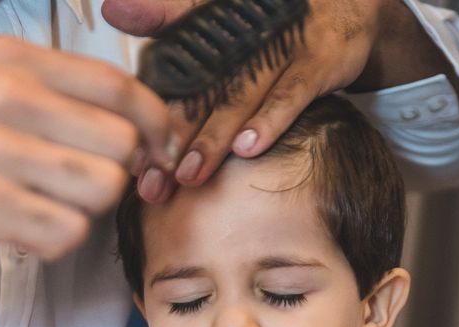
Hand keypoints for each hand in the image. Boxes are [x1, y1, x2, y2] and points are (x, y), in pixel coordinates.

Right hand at [0, 36, 172, 260]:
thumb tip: (136, 129)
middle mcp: (5, 97)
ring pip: (102, 190)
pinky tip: (26, 232)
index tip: (160, 152)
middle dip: (118, 176)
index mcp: (12, 61)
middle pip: (122, 146)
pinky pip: (68, 233)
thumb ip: (56, 97)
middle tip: (85, 188)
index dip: (157, 124)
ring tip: (46, 206)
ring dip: (84, 209)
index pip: (119, 86)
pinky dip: (56, 242)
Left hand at [103, 0, 458, 193]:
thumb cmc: (274, 23)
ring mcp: (281, 43)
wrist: (344, 6)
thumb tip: (114, 10)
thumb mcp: (223, 19)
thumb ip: (171, 19)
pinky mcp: (316, 59)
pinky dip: (270, 120)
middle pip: (199, 86)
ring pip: (239, 94)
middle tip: (149, 178)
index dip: (146, 84)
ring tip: (188, 175)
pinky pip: (291, 93)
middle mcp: (243, 29)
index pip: (173, 53)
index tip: (125, 120)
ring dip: (213, 138)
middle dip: (171, 135)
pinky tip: (248, 148)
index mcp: (214, 19)